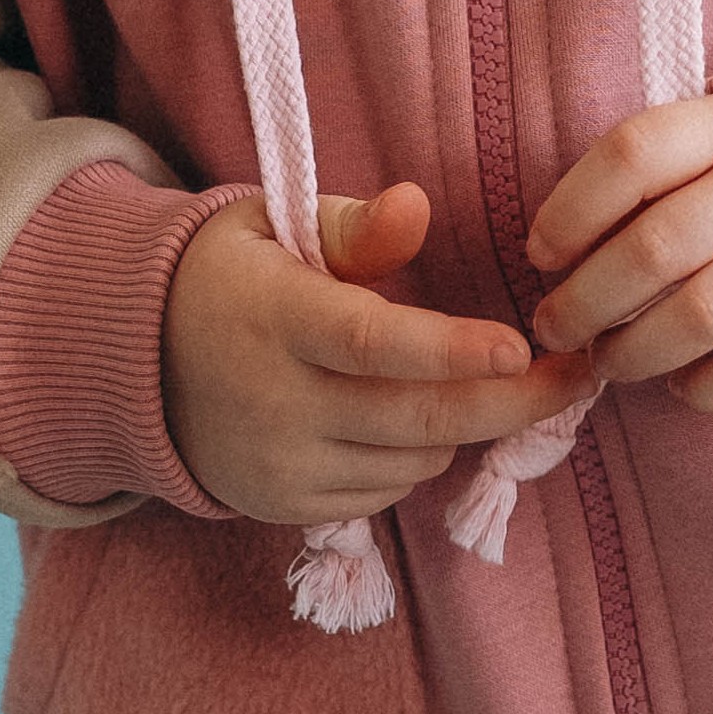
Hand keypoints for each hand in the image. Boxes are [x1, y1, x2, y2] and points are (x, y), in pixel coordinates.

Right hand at [161, 183, 576, 524]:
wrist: (133, 367)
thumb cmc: (226, 277)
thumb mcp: (270, 227)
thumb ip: (352, 227)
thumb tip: (416, 207)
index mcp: (276, 317)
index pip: (373, 342)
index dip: (453, 351)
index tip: (524, 347)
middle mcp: (277, 401)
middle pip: (417, 418)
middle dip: (512, 403)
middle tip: (579, 377)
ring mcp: (280, 464)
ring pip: (416, 458)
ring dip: (457, 422)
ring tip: (457, 378)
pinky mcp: (285, 505)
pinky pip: (388, 491)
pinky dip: (414, 457)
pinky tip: (396, 417)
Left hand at [525, 88, 712, 413]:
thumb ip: (645, 180)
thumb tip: (554, 259)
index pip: (634, 155)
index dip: (570, 210)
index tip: (541, 253)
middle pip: (658, 247)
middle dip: (584, 301)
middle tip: (554, 327)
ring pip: (704, 315)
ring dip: (634, 351)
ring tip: (606, 361)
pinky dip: (706, 388)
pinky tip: (681, 382)